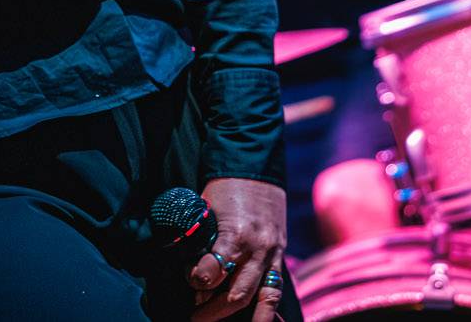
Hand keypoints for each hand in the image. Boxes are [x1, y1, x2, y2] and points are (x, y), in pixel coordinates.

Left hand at [185, 178, 287, 320]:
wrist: (255, 164)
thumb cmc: (224, 186)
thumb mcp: (205, 208)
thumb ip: (200, 240)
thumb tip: (192, 270)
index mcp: (235, 233)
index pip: (213, 272)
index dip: (196, 281)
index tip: (190, 279)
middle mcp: (258, 248)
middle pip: (237, 295)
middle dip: (213, 311)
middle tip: (195, 317)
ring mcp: (273, 253)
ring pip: (265, 299)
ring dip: (246, 319)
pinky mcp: (280, 253)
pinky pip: (276, 288)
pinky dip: (267, 308)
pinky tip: (257, 320)